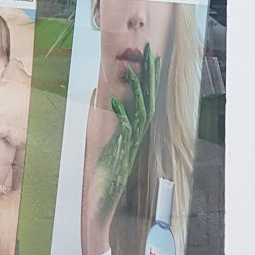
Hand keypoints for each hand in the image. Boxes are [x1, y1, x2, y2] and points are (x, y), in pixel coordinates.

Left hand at [94, 45, 160, 222]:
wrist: (103, 203)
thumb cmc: (103, 174)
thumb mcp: (106, 140)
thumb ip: (109, 121)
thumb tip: (105, 97)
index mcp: (134, 128)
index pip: (145, 97)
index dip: (149, 76)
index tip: (151, 55)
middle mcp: (136, 134)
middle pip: (148, 98)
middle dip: (149, 73)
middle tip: (150, 51)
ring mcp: (130, 143)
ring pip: (140, 112)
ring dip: (136, 90)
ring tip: (129, 70)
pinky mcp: (121, 153)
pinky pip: (124, 132)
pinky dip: (121, 116)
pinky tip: (115, 103)